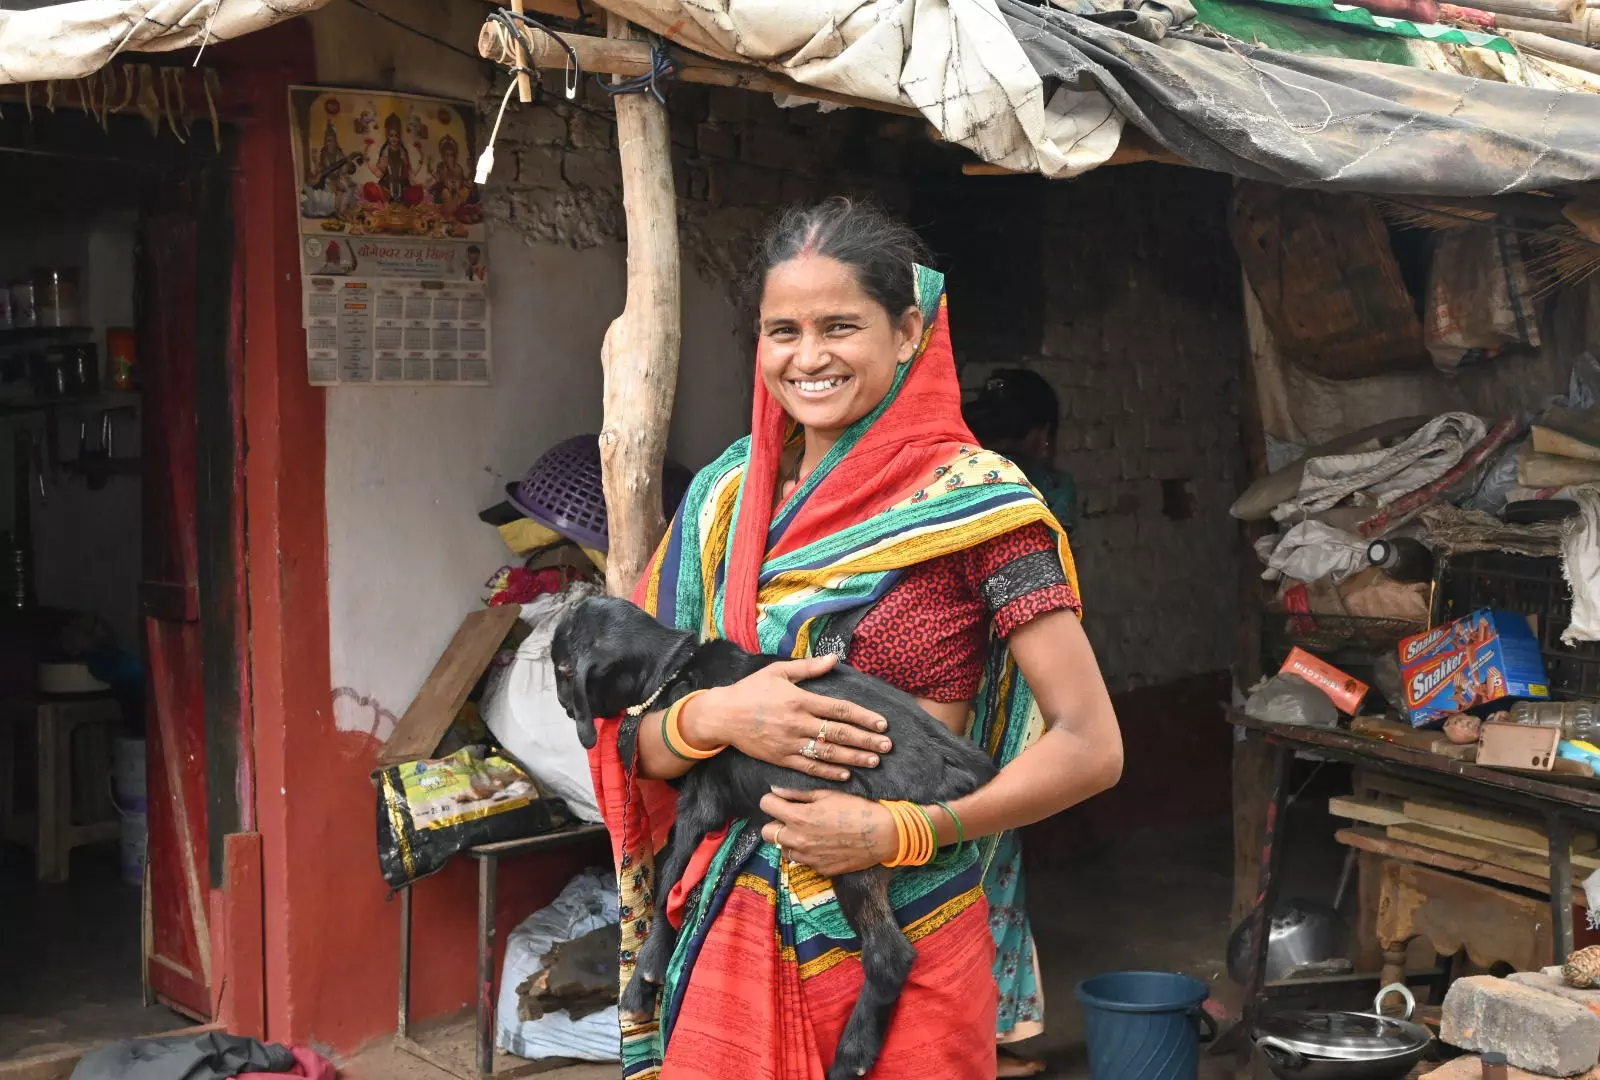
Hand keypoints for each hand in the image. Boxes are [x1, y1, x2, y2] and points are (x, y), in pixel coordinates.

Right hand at [685, 655, 890, 781]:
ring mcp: (789, 743)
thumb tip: (834, 658)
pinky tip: (846, 775)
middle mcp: (798, 723)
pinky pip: (809, 768)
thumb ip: (808, 667)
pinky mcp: (781, 758)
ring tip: (874, 761)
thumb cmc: (751, 689)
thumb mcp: (778, 671)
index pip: (840, 710)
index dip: (864, 717)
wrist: (722, 715)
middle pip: (839, 734)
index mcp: (800, 700)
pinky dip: (829, 773)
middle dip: (866, 741)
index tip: (882, 724)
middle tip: (887, 746)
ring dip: (853, 759)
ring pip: (828, 754)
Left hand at [759, 788, 897, 876]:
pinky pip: (802, 860)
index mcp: (798, 817)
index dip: (772, 801)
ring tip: (808, 832)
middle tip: (791, 818)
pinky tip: (823, 844)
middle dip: (775, 823)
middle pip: (767, 832)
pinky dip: (807, 852)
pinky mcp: (819, 869)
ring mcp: (808, 857)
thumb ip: (797, 794)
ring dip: (790, 840)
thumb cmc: (856, 809)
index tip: (780, 801)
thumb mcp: (826, 794)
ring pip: (783, 849)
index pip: (765, 805)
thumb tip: (775, 791)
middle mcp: (798, 839)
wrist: (881, 834)